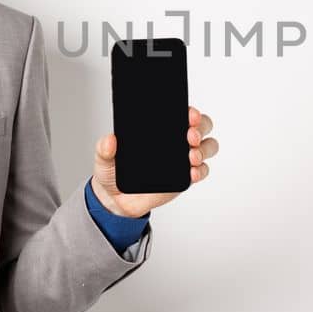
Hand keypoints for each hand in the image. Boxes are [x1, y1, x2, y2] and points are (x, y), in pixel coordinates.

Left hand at [92, 106, 217, 217]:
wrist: (117, 200)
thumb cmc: (115, 172)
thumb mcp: (105, 158)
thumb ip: (104, 149)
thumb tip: (109, 140)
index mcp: (160, 129)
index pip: (181, 113)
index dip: (189, 111)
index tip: (188, 114)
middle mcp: (176, 141)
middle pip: (202, 126)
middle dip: (200, 128)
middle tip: (190, 135)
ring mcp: (183, 159)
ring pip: (207, 147)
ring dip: (204, 149)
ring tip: (192, 157)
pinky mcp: (185, 178)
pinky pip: (203, 171)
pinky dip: (201, 171)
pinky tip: (192, 173)